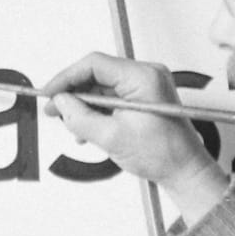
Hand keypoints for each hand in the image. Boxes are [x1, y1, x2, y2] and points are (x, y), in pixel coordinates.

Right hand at [42, 52, 227, 220]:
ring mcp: (146, 86)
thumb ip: (80, 117)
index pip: (94, 64)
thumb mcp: (112, 138)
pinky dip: (97, 111)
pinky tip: (88, 129)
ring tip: (73, 126)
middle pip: (97, 74)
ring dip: (84, 106)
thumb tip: (60, 103)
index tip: (50, 92)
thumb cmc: (163, 155)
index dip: (67, 77)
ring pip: (102, 87)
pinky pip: (112, 97)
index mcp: (143, 77)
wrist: (184, 171)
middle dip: (74, 94)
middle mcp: (146, 75)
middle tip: (54, 110)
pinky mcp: (143, 98)